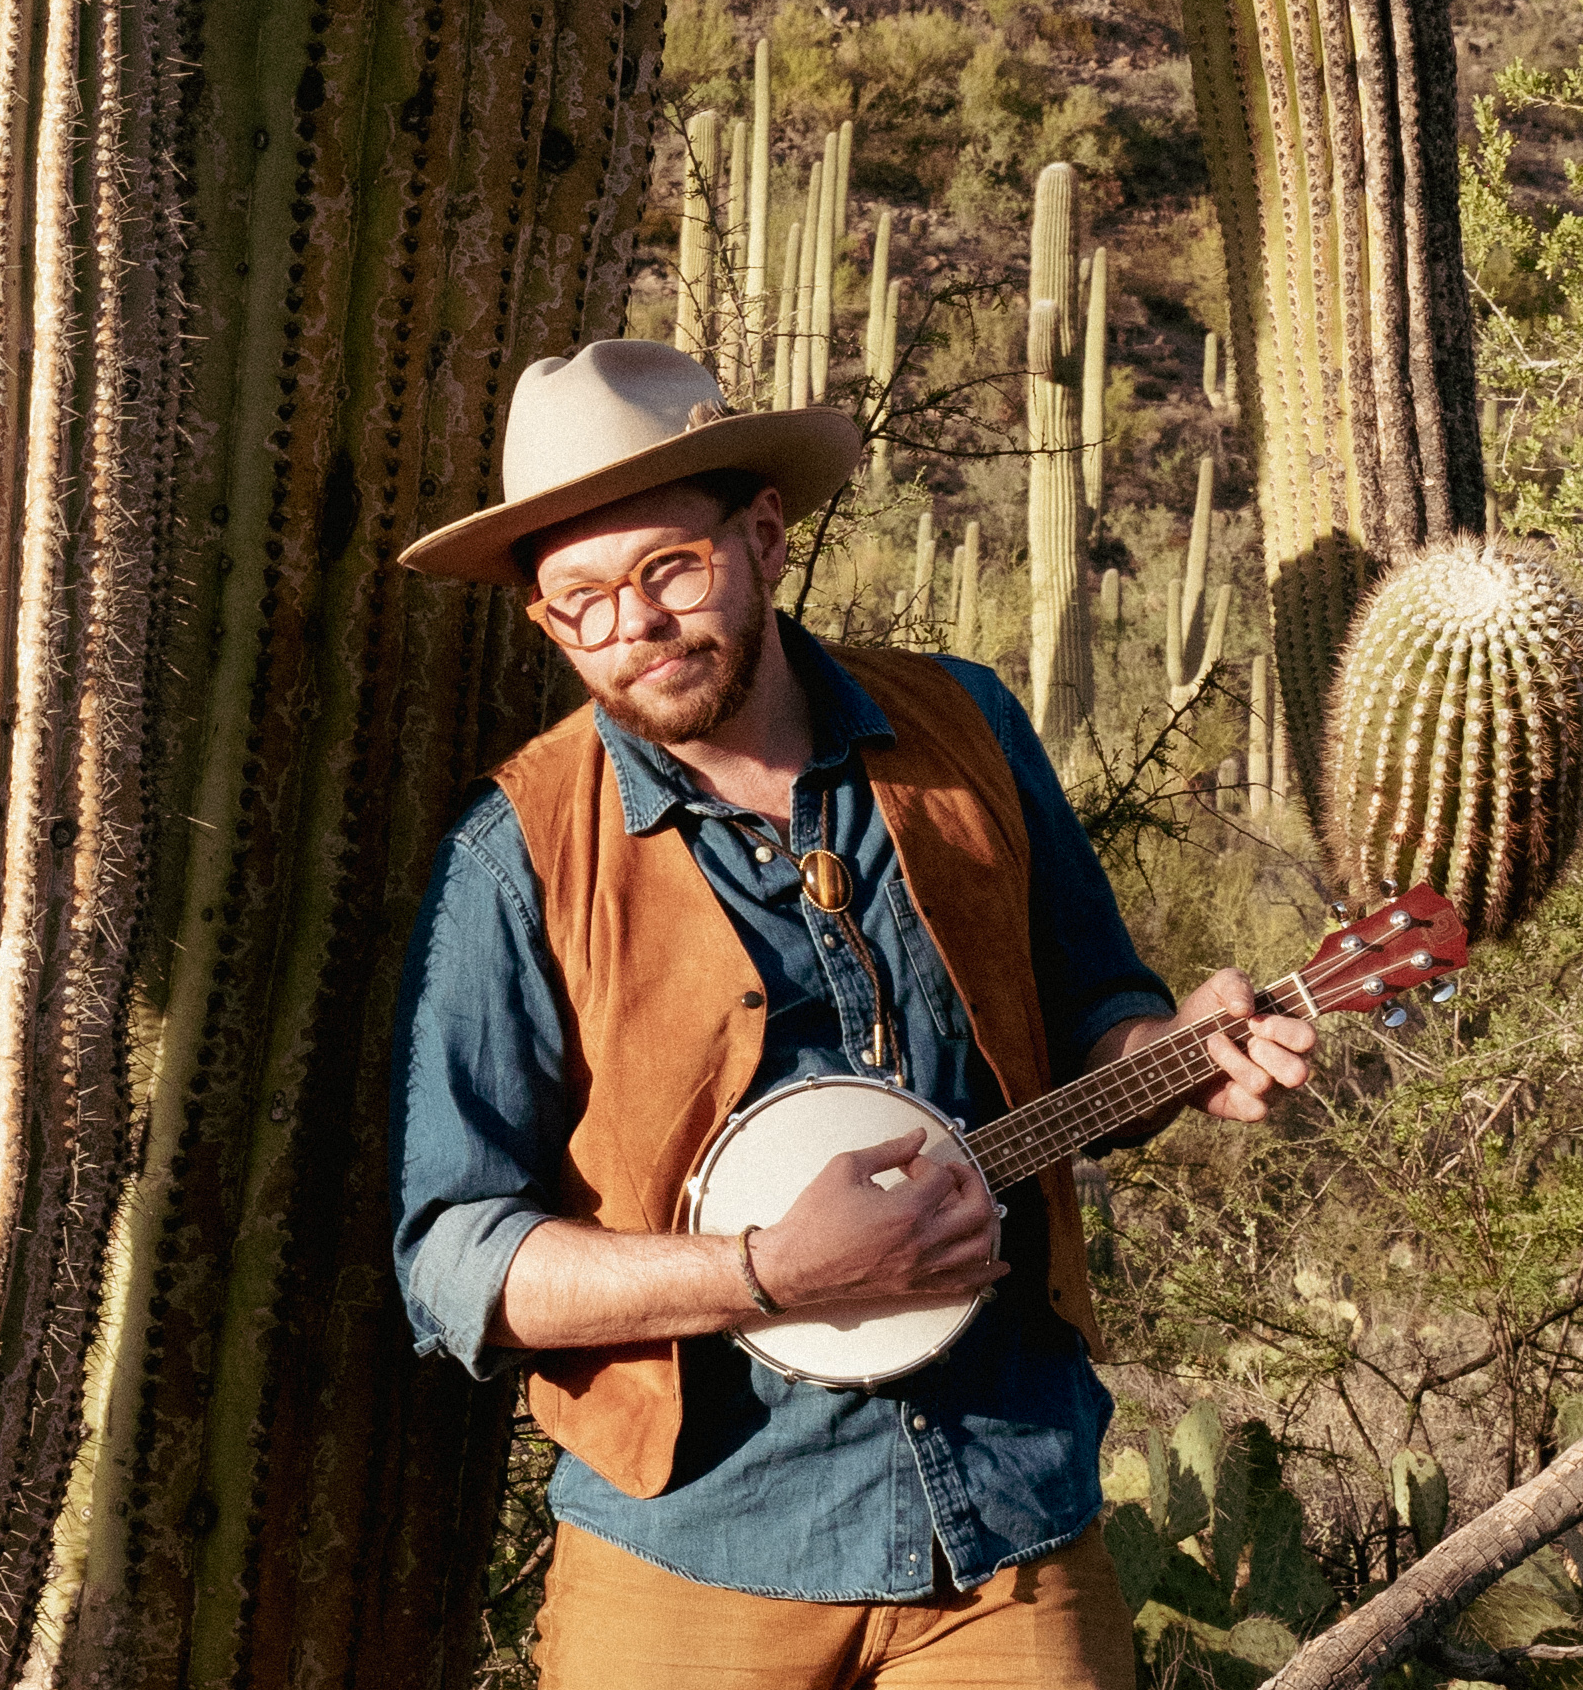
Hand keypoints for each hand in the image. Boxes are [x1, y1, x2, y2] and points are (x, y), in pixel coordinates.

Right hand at [748, 1129, 1008, 1309]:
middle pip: (976, 1210)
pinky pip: (962, 1284)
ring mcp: (920, 1268)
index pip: (942, 1177)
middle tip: (953, 1175)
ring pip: (977, 1247)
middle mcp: (920, 1242)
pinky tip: (997, 1265)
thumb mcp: (846, 1167)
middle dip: (970, 1183)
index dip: (929, 1163)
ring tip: (972, 1206)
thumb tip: (918, 1137)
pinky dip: (985, 1275)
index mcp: (905, 1210)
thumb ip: (888, 1149)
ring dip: (984, 1221)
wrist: (795, 1264)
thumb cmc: (815, 1217)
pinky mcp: (913, 1286)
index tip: (911, 1164)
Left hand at [1173, 967, 1315, 1120]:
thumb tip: (1245, 1008)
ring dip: (1233, 1062)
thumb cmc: (1208, 1013)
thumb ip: (1236, 984)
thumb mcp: (1218, 987)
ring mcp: (1272, 1090)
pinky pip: (1255, 1110)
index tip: (1253, 1021)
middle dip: (1263, 1053)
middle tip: (1244, 1041)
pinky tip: (1221, 1079)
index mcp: (1289, 1033)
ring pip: (1265, 1085)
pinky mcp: (1251, 1109)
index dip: (1281, 1030)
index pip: (1307, 1038)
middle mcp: (1288, 1064)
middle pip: (1299, 1072)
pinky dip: (1234, 1092)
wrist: (1177, 1045)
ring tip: (1215, 1047)